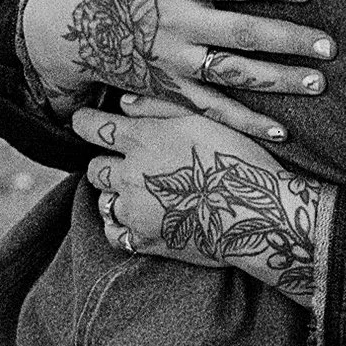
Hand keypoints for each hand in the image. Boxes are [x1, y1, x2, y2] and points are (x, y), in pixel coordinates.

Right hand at [20, 0, 332, 146]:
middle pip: (243, 35)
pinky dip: (246, 121)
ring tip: (317, 83)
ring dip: (279, 81)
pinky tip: (281, 130)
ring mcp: (175, 62)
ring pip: (235, 75)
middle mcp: (179, 25)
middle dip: (289, 40)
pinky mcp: (170, 91)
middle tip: (329, 47)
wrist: (67, 27)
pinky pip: (213, 109)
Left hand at [76, 99, 333, 307]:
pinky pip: (114, 233)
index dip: (85, 122)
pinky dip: (119, 225)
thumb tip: (122, 103)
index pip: (92, 127)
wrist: (259, 214)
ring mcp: (135, 211)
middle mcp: (131, 174)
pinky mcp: (144, 241)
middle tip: (127, 162)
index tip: (86, 122)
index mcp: (144, 139)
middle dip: (106, 163)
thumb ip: (160, 107)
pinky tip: (138, 218)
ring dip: (116, 194)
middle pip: (94, 167)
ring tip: (141, 192)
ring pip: (103, 200)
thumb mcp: (206, 118)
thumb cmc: (239, 160)